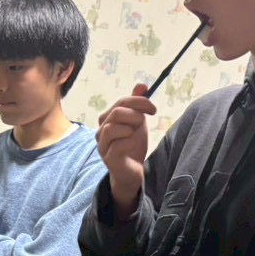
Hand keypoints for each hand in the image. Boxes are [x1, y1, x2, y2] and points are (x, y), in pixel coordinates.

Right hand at [97, 85, 155, 218]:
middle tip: (144, 122)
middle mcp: (101, 130)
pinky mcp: (108, 158)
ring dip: (131, 128)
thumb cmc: (133, 145)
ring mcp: (102, 145)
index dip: (139, 102)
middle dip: (135, 114)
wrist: (133, 170)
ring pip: (112, 127)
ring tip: (136, 134)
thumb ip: (137, 104)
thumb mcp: (138, 121)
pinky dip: (130, 142)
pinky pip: (118, 145)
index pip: (121, 102)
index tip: (153, 109)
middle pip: (116, 112)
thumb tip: (141, 85)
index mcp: (107, 119)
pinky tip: (134, 145)